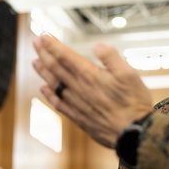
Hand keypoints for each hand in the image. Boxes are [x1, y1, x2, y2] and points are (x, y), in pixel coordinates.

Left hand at [32, 34, 152, 147]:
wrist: (133, 134)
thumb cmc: (134, 103)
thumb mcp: (129, 74)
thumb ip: (111, 57)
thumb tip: (97, 45)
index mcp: (89, 75)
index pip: (65, 56)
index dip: (53, 45)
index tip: (43, 35)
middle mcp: (79, 88)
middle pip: (56, 68)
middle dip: (44, 53)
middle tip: (35, 42)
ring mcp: (76, 103)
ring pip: (54, 84)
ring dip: (43, 72)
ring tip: (35, 62)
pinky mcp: (78, 117)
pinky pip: (58, 103)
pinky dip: (49, 95)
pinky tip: (44, 90)